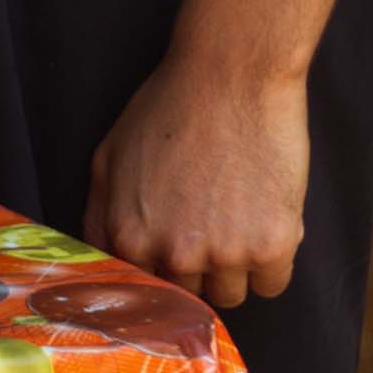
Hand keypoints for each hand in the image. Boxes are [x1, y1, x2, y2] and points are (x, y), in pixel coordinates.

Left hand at [85, 54, 312, 313]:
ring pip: (231, 294)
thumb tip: (99, 261)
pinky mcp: (273, 244)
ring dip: (235, 268)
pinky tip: (264, 222)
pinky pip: (273, 284)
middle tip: (208, 223)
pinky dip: (272, 262)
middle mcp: (176, 255)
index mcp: (130, 237)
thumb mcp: (108, 158)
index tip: (173, 256)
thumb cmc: (167, 109)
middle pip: (188, 294)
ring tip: (236, 218)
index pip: (143, 288)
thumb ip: (99, 217)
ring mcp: (226, 253)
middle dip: (196, 268)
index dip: (159, 270)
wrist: (232, 78)